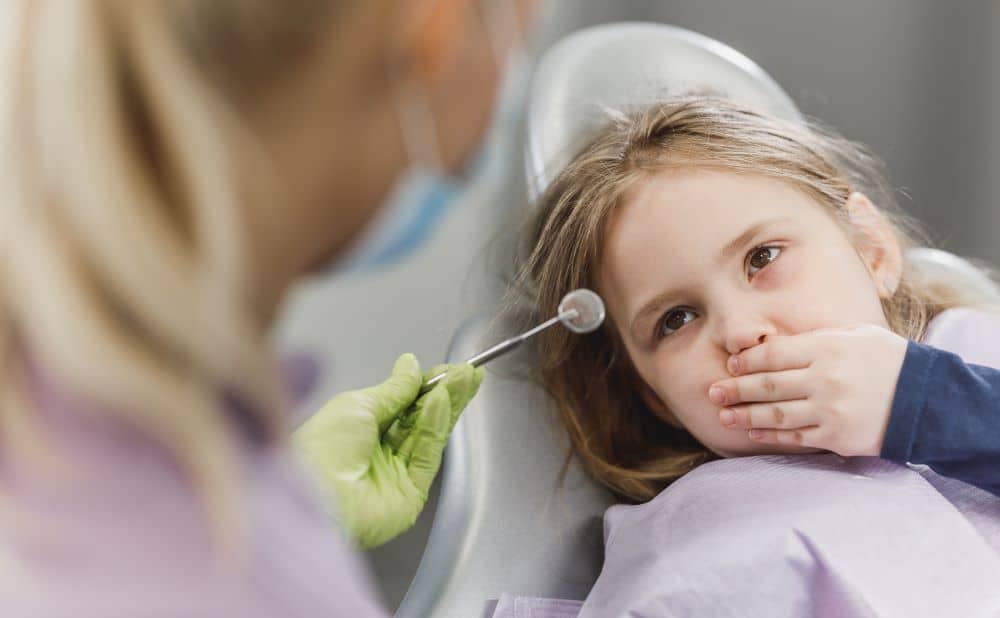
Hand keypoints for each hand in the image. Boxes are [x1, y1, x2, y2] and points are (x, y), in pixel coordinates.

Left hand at [292, 353, 483, 548]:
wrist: (317, 498)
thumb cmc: (322, 449)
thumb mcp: (357, 405)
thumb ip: (393, 389)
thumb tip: (410, 365)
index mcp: (358, 430)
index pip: (401, 405)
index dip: (425, 386)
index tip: (447, 368)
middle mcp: (378, 453)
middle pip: (419, 419)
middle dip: (445, 393)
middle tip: (468, 373)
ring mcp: (396, 474)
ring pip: (429, 434)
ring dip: (446, 405)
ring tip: (464, 380)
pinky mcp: (411, 494)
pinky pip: (427, 455)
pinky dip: (436, 427)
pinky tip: (442, 402)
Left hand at [710, 324, 907, 455]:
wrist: (925, 398)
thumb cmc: (888, 360)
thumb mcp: (855, 335)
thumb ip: (817, 338)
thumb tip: (776, 342)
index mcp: (826, 349)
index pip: (774, 354)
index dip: (747, 360)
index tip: (730, 365)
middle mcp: (824, 379)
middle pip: (767, 384)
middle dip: (735, 389)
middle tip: (712, 392)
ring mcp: (829, 410)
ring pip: (775, 413)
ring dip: (745, 415)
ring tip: (723, 415)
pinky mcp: (835, 437)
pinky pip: (795, 436)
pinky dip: (771, 434)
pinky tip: (753, 432)